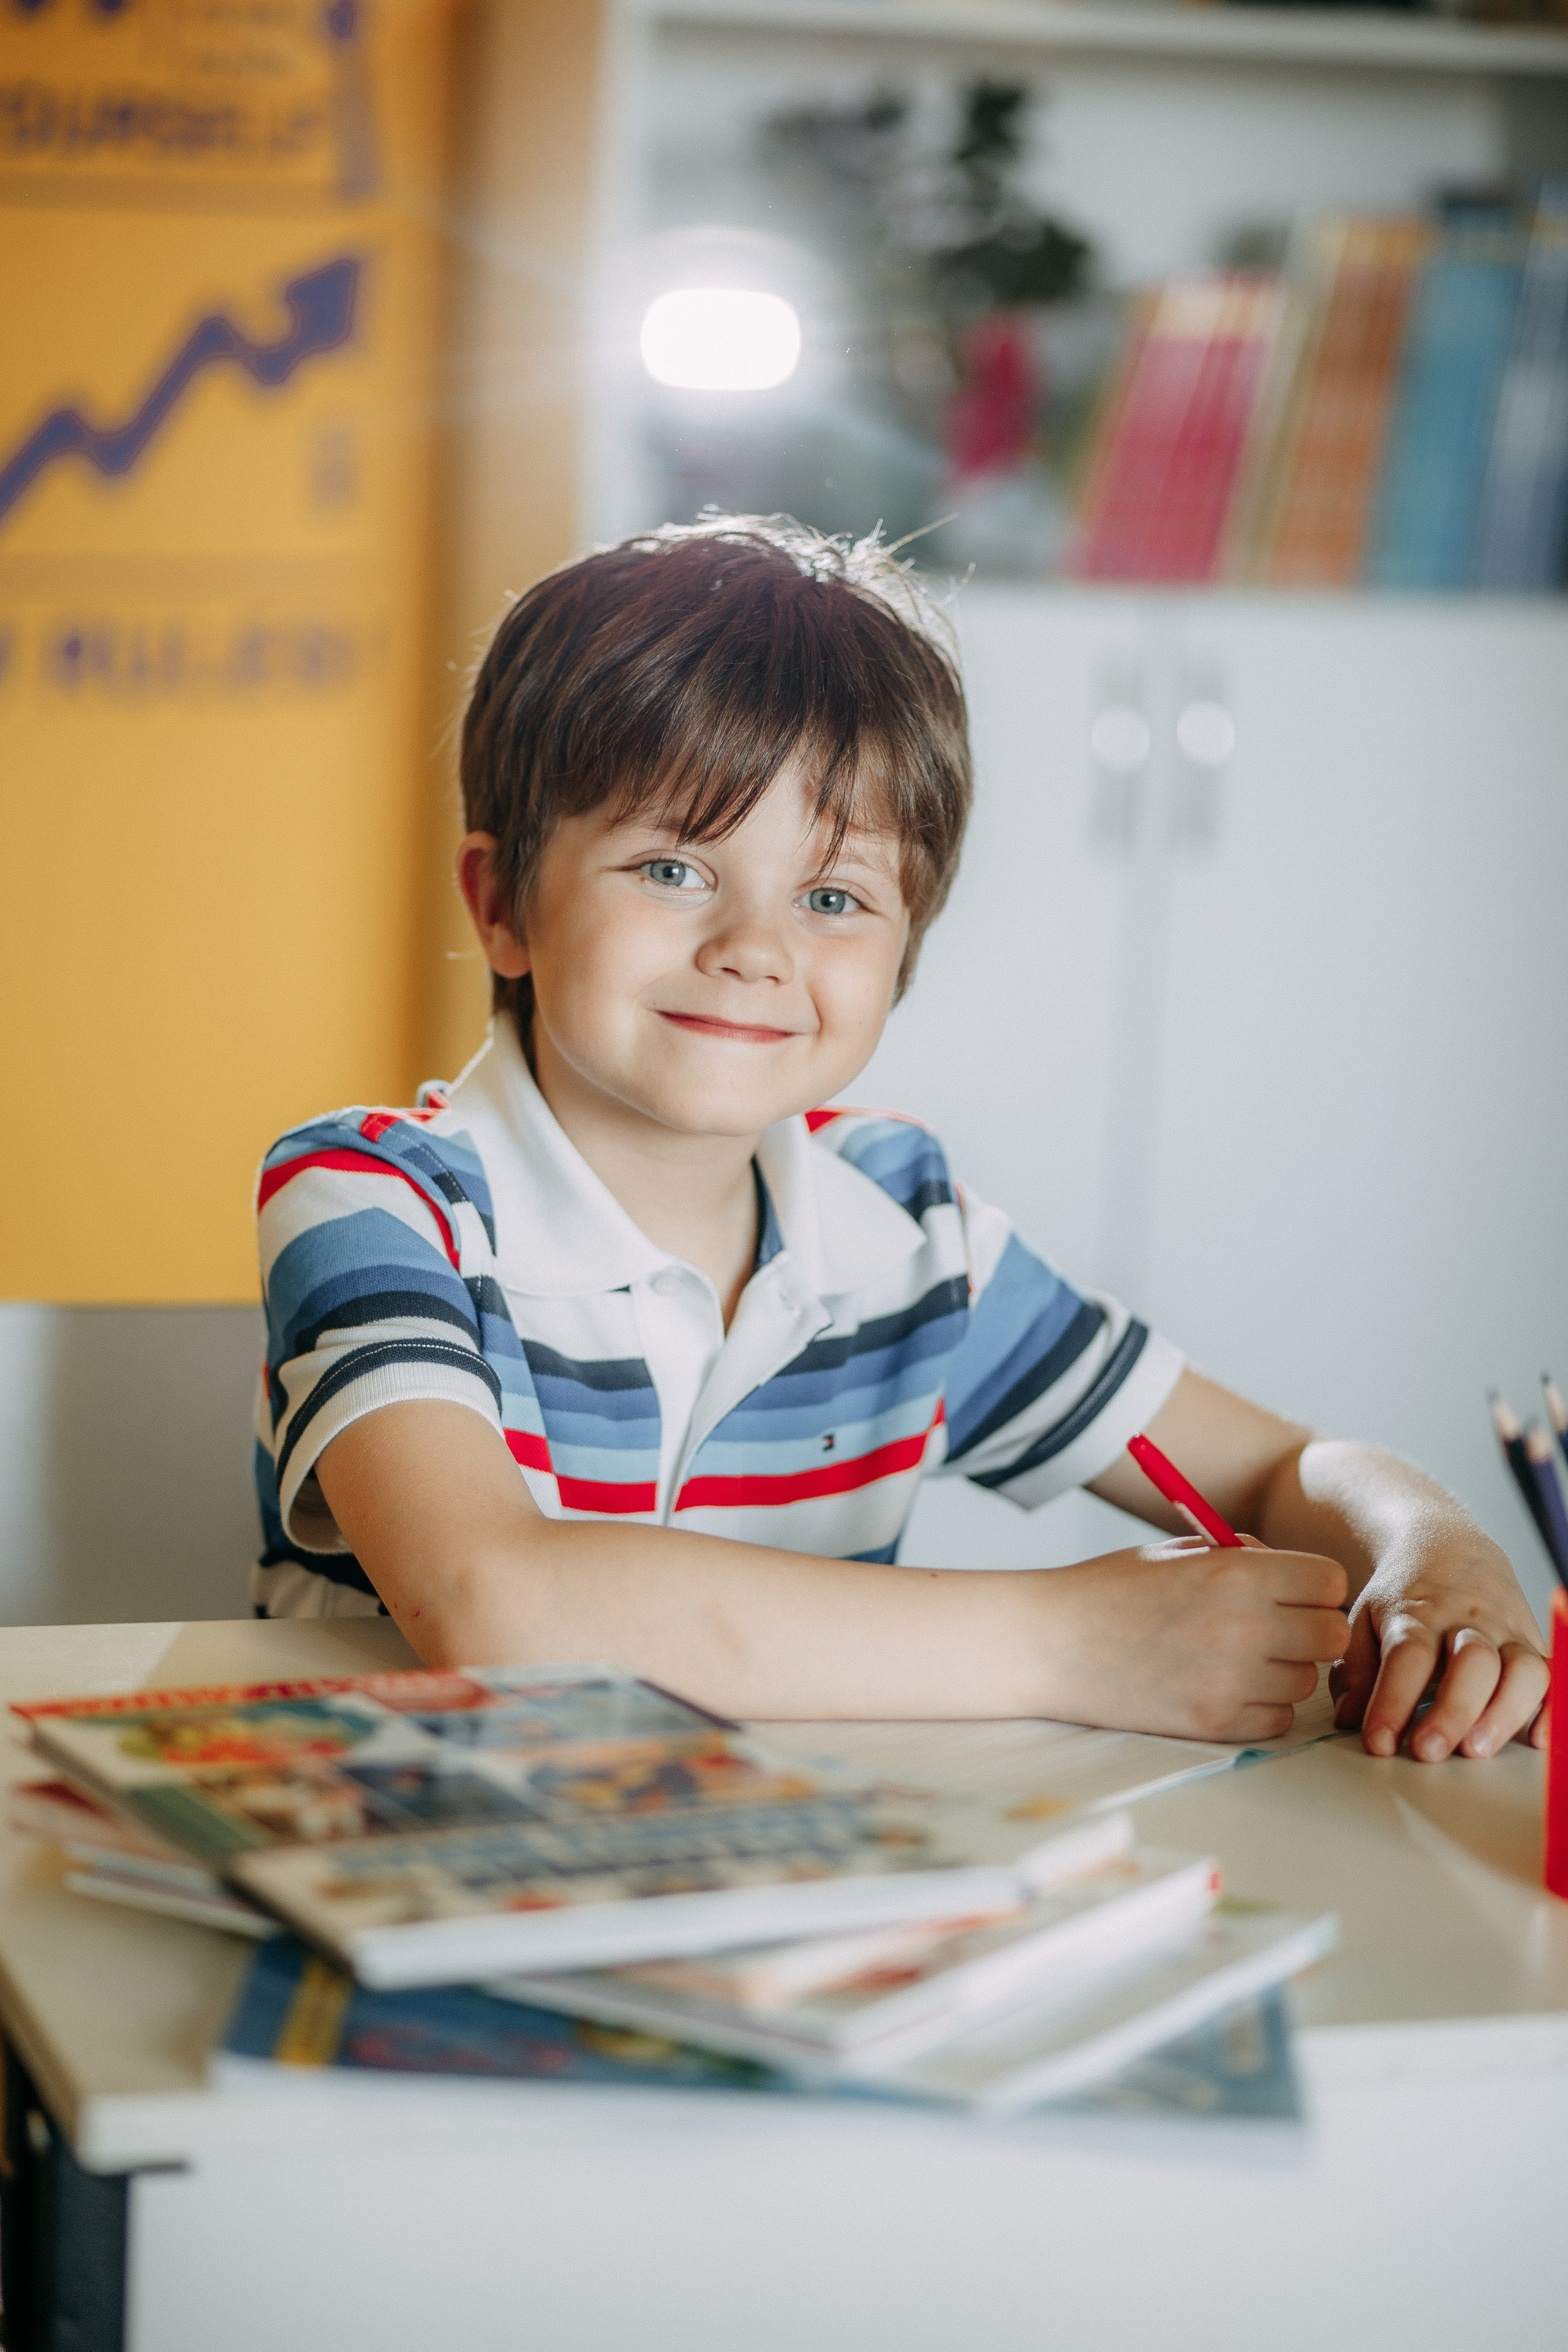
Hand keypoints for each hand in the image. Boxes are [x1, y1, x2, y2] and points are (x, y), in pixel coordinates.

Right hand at [1043, 1537, 1350, 1743]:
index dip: (1314, 1586)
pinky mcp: (1215, 1724)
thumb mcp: (1175, 1552)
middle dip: (1309, 1628)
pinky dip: (1260, 1707)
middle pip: (1331, 1635)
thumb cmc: (1109, 1590)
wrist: (1049, 1644)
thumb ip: (1241, 1557)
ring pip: (1305, 1681)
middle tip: (1275, 1627)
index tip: (1292, 1591)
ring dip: (1283, 1670)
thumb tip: (1295, 1576)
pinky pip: (1277, 1720)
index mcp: (1235, 1573)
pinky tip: (1222, 1686)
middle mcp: (1243, 1627)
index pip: (1330, 1581)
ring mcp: (1231, 1681)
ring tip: (1234, 1657)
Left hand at [1329, 1533, 1548, 1760]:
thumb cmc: (1403, 1596)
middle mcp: (1468, 1622)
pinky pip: (1555, 1677)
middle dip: (1452, 1711)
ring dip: (1504, 1713)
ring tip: (1475, 1749)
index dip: (1392, 1702)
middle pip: (1471, 1663)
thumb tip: (1350, 1719)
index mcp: (1417, 1614)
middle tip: (1428, 1751)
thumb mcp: (1365, 1619)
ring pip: (1522, 1669)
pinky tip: (1536, 1740)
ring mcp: (1507, 1633)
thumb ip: (1357, 1670)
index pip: (1407, 1656)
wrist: (1448, 1548)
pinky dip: (1553, 1711)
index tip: (1377, 1742)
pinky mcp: (1533, 1645)